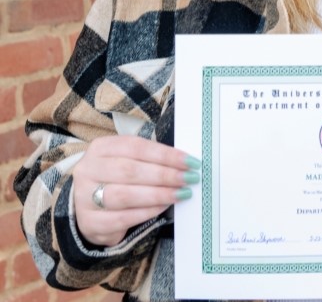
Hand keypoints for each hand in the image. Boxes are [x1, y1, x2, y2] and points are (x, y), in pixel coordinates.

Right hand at [72, 135, 200, 246]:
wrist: (88, 207)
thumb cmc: (116, 179)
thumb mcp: (127, 160)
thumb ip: (150, 159)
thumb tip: (184, 163)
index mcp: (100, 148)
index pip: (137, 147)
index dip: (165, 154)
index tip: (189, 161)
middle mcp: (88, 170)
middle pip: (131, 171)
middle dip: (165, 175)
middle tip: (189, 178)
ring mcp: (84, 197)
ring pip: (126, 195)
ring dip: (159, 194)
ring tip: (181, 193)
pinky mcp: (89, 222)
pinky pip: (122, 218)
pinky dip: (147, 212)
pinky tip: (164, 207)